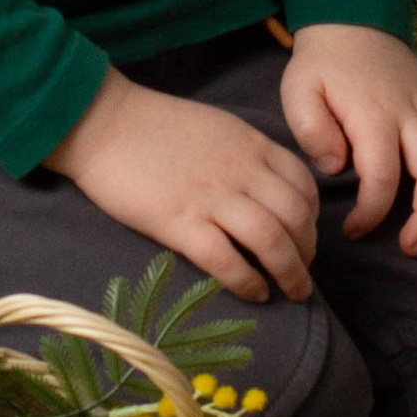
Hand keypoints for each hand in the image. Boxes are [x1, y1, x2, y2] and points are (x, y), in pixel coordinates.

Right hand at [44, 69, 320, 304]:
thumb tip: (265, 188)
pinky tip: (254, 293)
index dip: (313, 217)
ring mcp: (211, 197)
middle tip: (303, 272)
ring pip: (271, 241)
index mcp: (250, 145)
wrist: (103, 123)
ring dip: (290, 272)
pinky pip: (226, 260)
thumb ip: (245, 154)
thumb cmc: (153, 125)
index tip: (306, 236)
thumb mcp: (216, 127)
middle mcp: (240, 171)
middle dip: (308, 251)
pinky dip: (247, 281)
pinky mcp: (179, 222)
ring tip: (292, 291)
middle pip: (296, 217)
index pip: (303, 185)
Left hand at [278, 25, 416, 255]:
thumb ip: (310, 129)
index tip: (354, 230)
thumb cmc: (323, 66)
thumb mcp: (298, 91)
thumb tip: (334, 167)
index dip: (371, 211)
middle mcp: (415, 115)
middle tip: (413, 248)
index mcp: (374, 115)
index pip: (381, 175)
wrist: (352, 22)